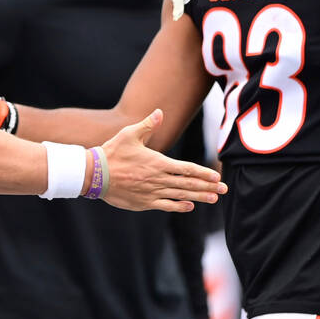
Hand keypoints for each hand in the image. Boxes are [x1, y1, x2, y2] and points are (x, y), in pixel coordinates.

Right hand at [100, 110, 225, 211]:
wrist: (94, 174)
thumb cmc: (112, 152)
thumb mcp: (129, 134)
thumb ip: (147, 124)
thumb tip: (159, 112)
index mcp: (157, 163)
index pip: (186, 169)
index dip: (203, 173)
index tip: (217, 177)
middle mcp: (158, 179)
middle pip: (188, 184)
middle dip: (208, 187)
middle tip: (224, 190)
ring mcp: (151, 193)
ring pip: (180, 196)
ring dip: (198, 197)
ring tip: (213, 199)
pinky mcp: (143, 203)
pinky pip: (165, 206)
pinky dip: (179, 206)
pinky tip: (189, 206)